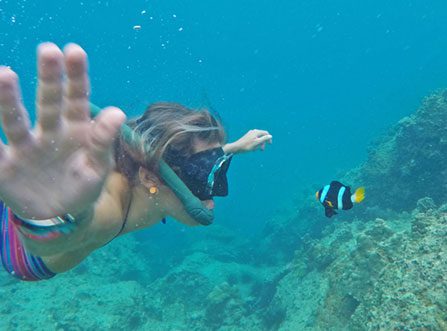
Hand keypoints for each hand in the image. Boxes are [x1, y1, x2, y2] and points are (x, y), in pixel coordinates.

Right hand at [0, 43, 125, 218]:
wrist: (61, 216)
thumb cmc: (84, 187)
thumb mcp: (98, 167)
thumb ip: (104, 141)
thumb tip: (117, 112)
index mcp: (76, 130)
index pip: (77, 98)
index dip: (76, 76)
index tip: (74, 51)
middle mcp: (49, 132)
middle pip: (48, 101)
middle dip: (48, 77)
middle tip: (48, 50)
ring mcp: (25, 147)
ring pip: (15, 120)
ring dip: (8, 99)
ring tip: (5, 74)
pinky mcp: (3, 166)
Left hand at [224, 129, 272, 153]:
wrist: (237, 147)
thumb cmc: (247, 146)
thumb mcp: (257, 143)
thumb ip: (264, 139)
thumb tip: (270, 136)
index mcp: (256, 132)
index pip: (266, 133)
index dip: (268, 138)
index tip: (269, 144)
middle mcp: (253, 131)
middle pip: (262, 136)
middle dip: (263, 143)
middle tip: (261, 149)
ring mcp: (250, 134)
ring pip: (258, 139)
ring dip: (259, 144)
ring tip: (255, 149)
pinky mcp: (247, 137)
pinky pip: (254, 140)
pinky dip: (255, 144)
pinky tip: (252, 149)